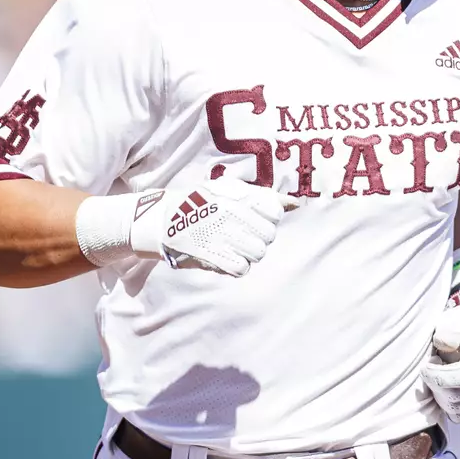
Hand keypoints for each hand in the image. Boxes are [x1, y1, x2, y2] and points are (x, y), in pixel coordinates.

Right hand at [130, 178, 291, 275]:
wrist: (163, 219)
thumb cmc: (202, 203)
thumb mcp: (231, 189)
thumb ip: (265, 196)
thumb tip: (296, 204)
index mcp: (236, 196)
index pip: (275, 213)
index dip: (268, 218)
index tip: (255, 217)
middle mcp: (231, 216)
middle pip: (269, 235)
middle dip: (259, 236)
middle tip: (242, 232)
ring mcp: (222, 237)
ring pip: (258, 253)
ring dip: (249, 251)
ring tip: (233, 244)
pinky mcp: (212, 258)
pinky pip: (242, 269)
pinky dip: (236, 265)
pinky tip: (227, 256)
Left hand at [421, 288, 459, 421]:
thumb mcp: (458, 319)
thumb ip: (450, 332)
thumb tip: (443, 346)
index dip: (440, 377)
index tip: (425, 367)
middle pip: (458, 396)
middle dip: (436, 385)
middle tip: (429, 368)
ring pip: (457, 408)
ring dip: (440, 395)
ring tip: (438, 376)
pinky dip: (447, 405)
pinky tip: (443, 388)